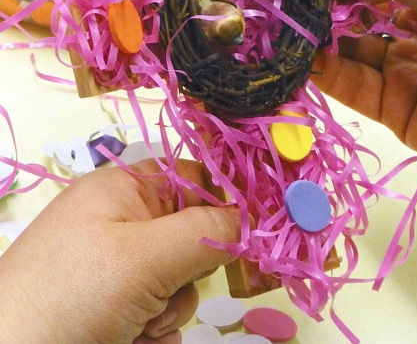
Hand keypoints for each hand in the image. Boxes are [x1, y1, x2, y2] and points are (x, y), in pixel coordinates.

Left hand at [0, 159, 240, 342]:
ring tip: (136, 323)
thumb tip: (251, 219)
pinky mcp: (113, 303)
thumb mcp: (144, 256)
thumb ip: (205, 231)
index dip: (225, 200)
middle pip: (191, 234)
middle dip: (188, 271)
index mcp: (124, 189)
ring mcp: (116, 265)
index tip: (255, 229)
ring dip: (169, 307)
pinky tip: (132, 338)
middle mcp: (121, 221)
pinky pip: (161, 309)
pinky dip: (155, 328)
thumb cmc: (73, 293)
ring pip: (179, 279)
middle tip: (166, 289)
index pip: (192, 177)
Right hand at [312, 0, 416, 184]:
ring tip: (292, 28)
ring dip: (322, 36)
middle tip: (298, 0)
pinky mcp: (394, 108)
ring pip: (353, 47)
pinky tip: (303, 58)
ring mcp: (407, 67)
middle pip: (365, 7)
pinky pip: (352, 87)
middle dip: (332, 2)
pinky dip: (325, 72)